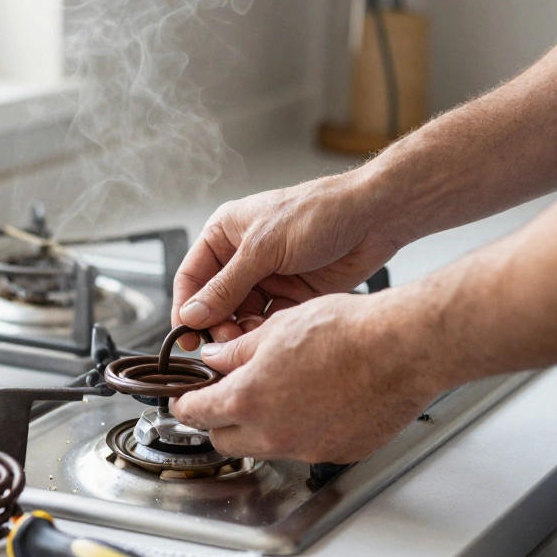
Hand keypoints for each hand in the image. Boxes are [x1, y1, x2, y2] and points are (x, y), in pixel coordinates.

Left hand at [170, 291, 444, 462]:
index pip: (196, 413)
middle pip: (225, 440)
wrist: (401, 349)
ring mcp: (307, 448)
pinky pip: (306, 447)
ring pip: (266, 446)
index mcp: (248, 399)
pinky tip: (317, 401)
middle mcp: (273, 433)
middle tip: (228, 395)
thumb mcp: (276, 328)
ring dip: (261, 426)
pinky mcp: (339, 452)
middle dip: (219, 421)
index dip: (185, 404)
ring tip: (281, 390)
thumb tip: (214, 358)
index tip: (184, 399)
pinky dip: (301, 430)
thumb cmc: (346, 332)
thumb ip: (236, 350)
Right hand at [172, 170, 402, 348]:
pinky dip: (265, 332)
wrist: (372, 219)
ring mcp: (267, 278)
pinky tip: (270, 336)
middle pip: (214, 303)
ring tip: (247, 341)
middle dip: (216, 325)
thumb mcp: (263, 248)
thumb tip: (193, 313)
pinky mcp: (291, 295)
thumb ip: (226, 285)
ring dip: (241, 332)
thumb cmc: (319, 212)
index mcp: (225, 235)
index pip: (191, 277)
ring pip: (240, 317)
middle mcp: (242, 257)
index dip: (185, 308)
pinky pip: (267, 322)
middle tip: (223, 344)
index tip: (184, 336)